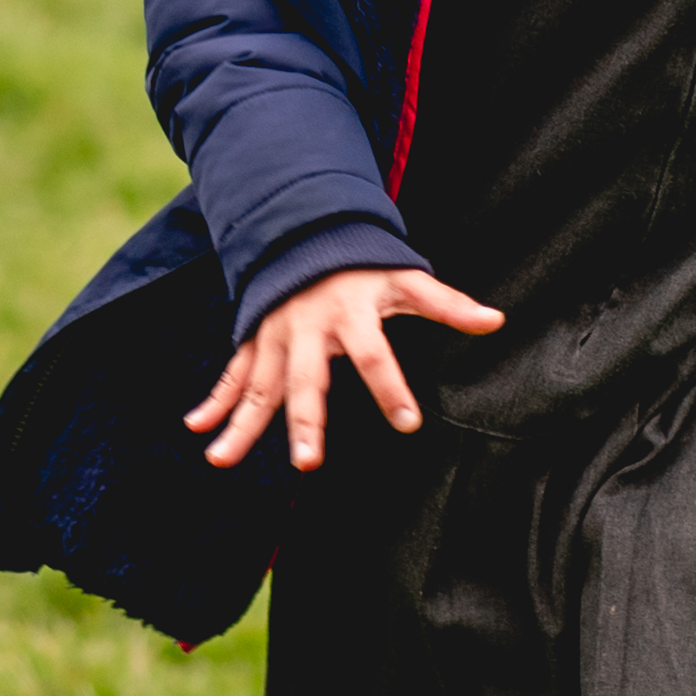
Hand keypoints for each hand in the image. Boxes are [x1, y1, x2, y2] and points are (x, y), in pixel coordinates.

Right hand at [187, 264, 507, 471]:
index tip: (408, 424)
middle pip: (307, 380)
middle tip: (306, 463)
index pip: (377, 355)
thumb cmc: (364, 264)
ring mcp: (276, 336)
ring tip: (221, 461)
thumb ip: (448, 304)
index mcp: (351, 314)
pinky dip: (215, 401)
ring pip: (258, 386)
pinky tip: (198, 430)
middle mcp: (309, 328)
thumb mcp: (407, 278)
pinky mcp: (255, 340)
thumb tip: (497, 321)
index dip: (392, 388)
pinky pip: (233, 374)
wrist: (307, 232)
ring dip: (240, 423)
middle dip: (304, 421)